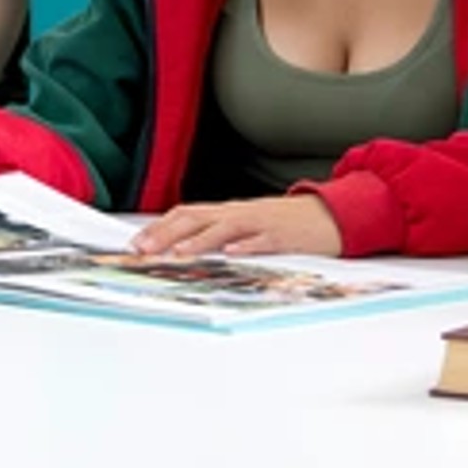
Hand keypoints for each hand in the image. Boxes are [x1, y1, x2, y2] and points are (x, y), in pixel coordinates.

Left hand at [127, 194, 344, 258]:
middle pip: (197, 218)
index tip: (137, 243)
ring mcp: (261, 223)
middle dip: (167, 234)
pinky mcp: (283, 236)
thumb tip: (184, 248)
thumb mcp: (247, 226)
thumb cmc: (285, 224)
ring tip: (179, 253)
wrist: (330, 215)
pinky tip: (233, 254)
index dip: (160, 227)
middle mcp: (239, 214)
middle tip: (145, 250)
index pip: (186, 214)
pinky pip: (263, 240)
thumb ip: (219, 234)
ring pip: (225, 227)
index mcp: (228, 212)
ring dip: (200, 240)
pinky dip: (247, 246)